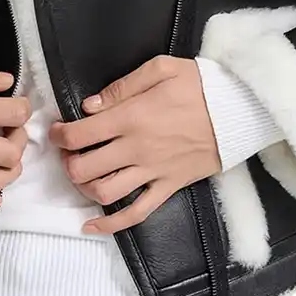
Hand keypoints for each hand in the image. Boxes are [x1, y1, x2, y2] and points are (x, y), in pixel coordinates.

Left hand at [47, 55, 221, 234]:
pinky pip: (136, 213)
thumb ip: (121, 87)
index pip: (80, 134)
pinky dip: (110, 224)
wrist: (239, 110)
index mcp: (131, 117)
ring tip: (83, 176)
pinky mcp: (168, 187)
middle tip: (69, 153)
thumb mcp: (160, 69)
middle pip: (84, 168)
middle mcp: (137, 149)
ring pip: (104, 193)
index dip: (59, 136)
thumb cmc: (200, 86)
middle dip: (67, 162)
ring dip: (84, 188)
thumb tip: (89, 107)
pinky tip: (90, 226)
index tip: (56, 132)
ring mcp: (153, 172)